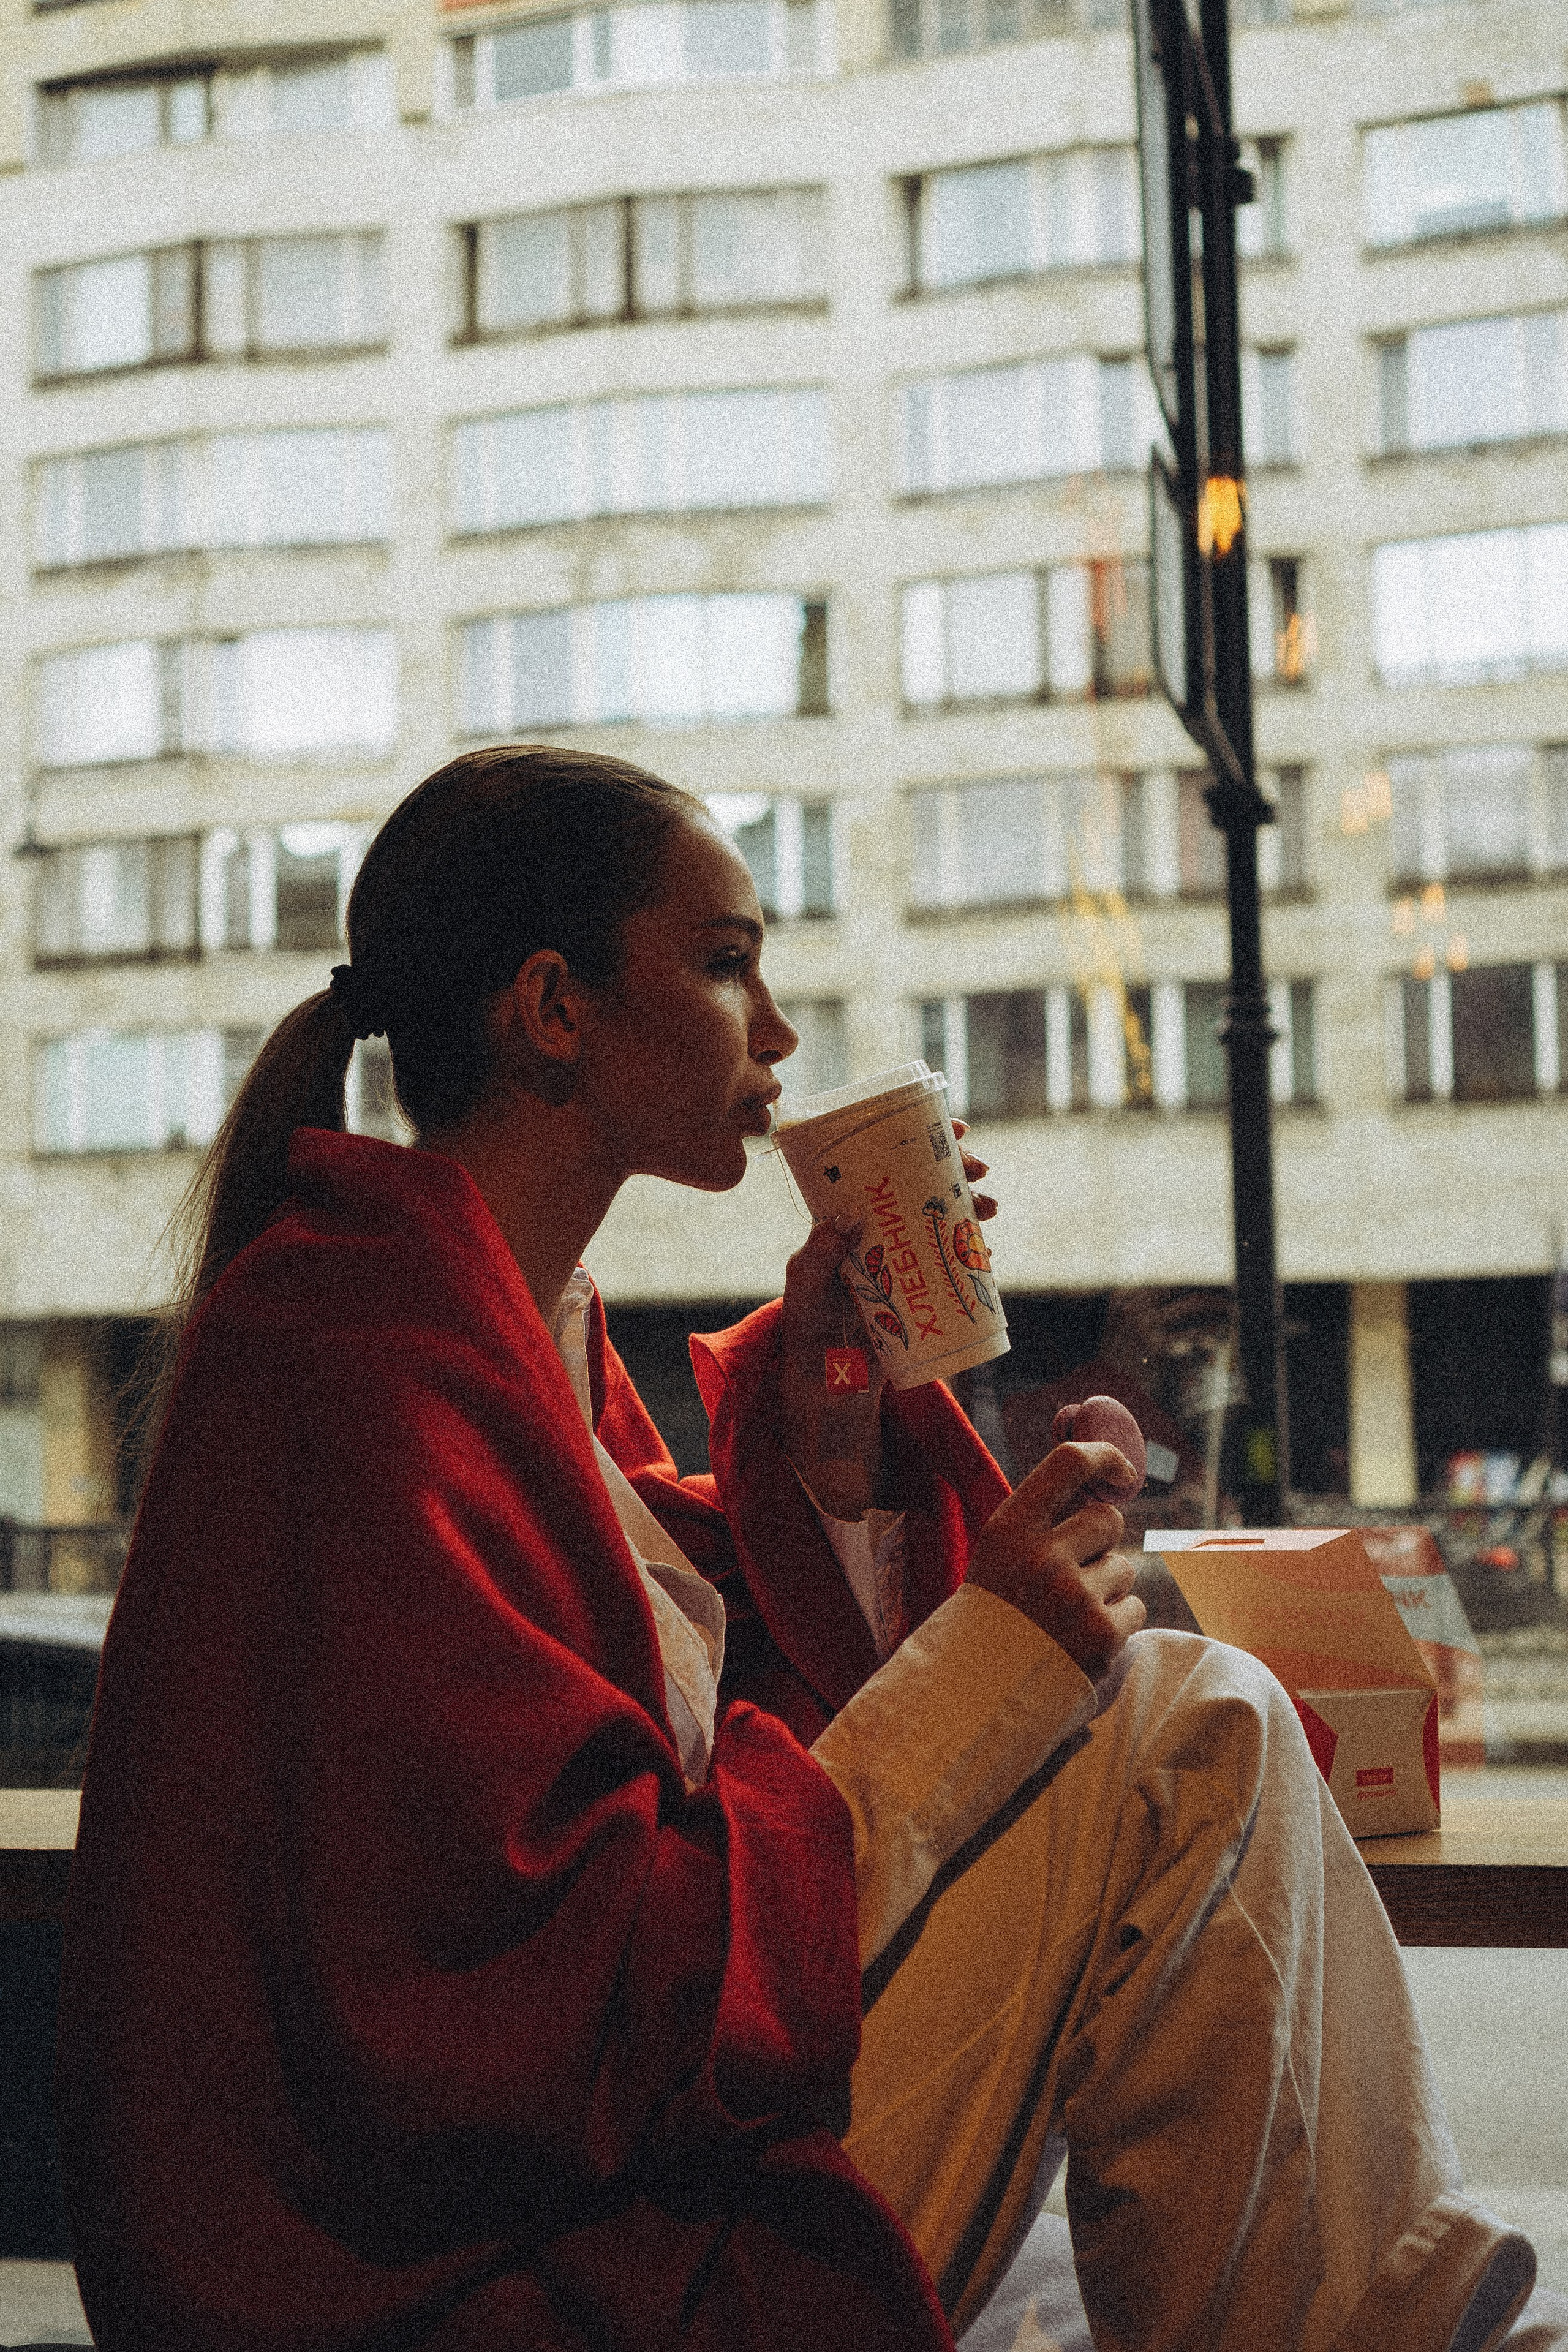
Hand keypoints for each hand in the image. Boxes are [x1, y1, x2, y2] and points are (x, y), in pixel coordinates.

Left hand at [777, 1122, 996, 1520]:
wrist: (829, 1403)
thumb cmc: (807, 1346)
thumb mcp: (803, 1301)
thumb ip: (815, 1261)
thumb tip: (844, 1217)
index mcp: (839, 1229)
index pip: (874, 1171)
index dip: (906, 1143)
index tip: (942, 1127)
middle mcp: (871, 1240)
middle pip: (915, 1190)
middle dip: (951, 1170)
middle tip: (978, 1166)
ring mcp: (899, 1266)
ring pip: (939, 1222)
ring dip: (968, 1206)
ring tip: (989, 1204)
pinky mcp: (921, 1296)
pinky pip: (950, 1264)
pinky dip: (972, 1251)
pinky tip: (986, 1247)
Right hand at [966, 1440, 1145, 1677]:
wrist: (975, 1697)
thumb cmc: (991, 1619)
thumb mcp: (998, 1556)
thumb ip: (1041, 1521)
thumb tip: (1097, 1485)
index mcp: (1009, 1529)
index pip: (1068, 1464)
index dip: (1104, 1457)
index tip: (1121, 1471)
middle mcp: (1043, 1557)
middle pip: (1107, 1519)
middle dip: (1099, 1542)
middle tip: (1072, 1571)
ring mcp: (1075, 1597)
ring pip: (1124, 1566)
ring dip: (1106, 1586)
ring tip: (1068, 1616)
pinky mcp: (1103, 1636)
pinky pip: (1134, 1608)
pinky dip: (1116, 1623)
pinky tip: (1082, 1640)